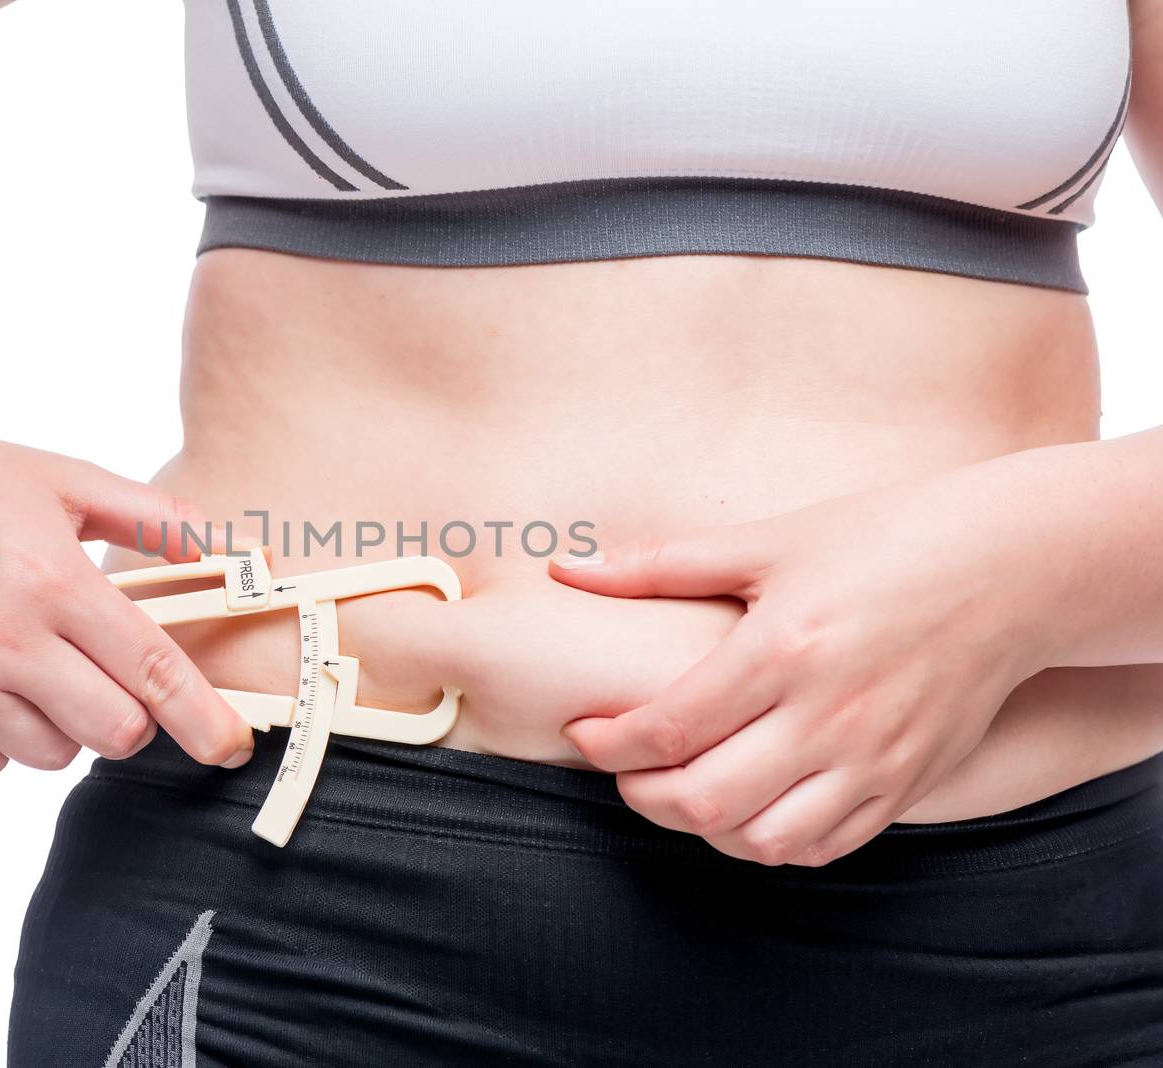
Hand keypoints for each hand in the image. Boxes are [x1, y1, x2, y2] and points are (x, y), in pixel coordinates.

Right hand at [0, 408, 253, 775]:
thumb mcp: (67, 481)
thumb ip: (159, 521)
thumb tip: (245, 551)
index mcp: (53, 580)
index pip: (154, 673)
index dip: (205, 720)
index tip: (232, 747)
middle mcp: (0, 640)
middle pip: (113, 732)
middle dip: (129, 715)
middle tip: (106, 675)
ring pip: (48, 755)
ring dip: (59, 723)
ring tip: (29, 662)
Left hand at [550, 464, 1056, 865]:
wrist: (1010, 568)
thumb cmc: (881, 540)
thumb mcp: (768, 541)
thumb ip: (660, 565)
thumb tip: (565, 568)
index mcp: (784, 649)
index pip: (671, 728)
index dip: (610, 744)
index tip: (584, 734)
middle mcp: (829, 716)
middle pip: (706, 801)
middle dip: (642, 795)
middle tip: (624, 769)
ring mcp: (874, 760)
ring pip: (763, 841)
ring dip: (702, 829)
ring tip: (679, 790)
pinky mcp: (907, 784)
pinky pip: (824, 847)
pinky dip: (769, 843)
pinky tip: (746, 808)